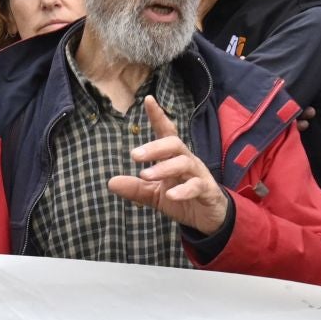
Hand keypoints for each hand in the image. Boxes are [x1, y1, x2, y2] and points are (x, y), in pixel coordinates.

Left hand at [108, 98, 228, 235]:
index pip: (167, 133)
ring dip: (164, 168)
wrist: (209, 219)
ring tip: (145, 175)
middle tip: (134, 155)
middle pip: (174, 144)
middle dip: (155, 147)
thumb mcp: (155, 195)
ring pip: (184, 163)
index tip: (148, 100)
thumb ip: (136, 188)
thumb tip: (111, 182)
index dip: (159, 116)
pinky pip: (197, 187)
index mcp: (174, 158)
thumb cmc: (182, 199)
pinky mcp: (207, 191)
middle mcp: (187, 161)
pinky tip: (171, 195)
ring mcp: (199, 175)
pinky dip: (184, 190)